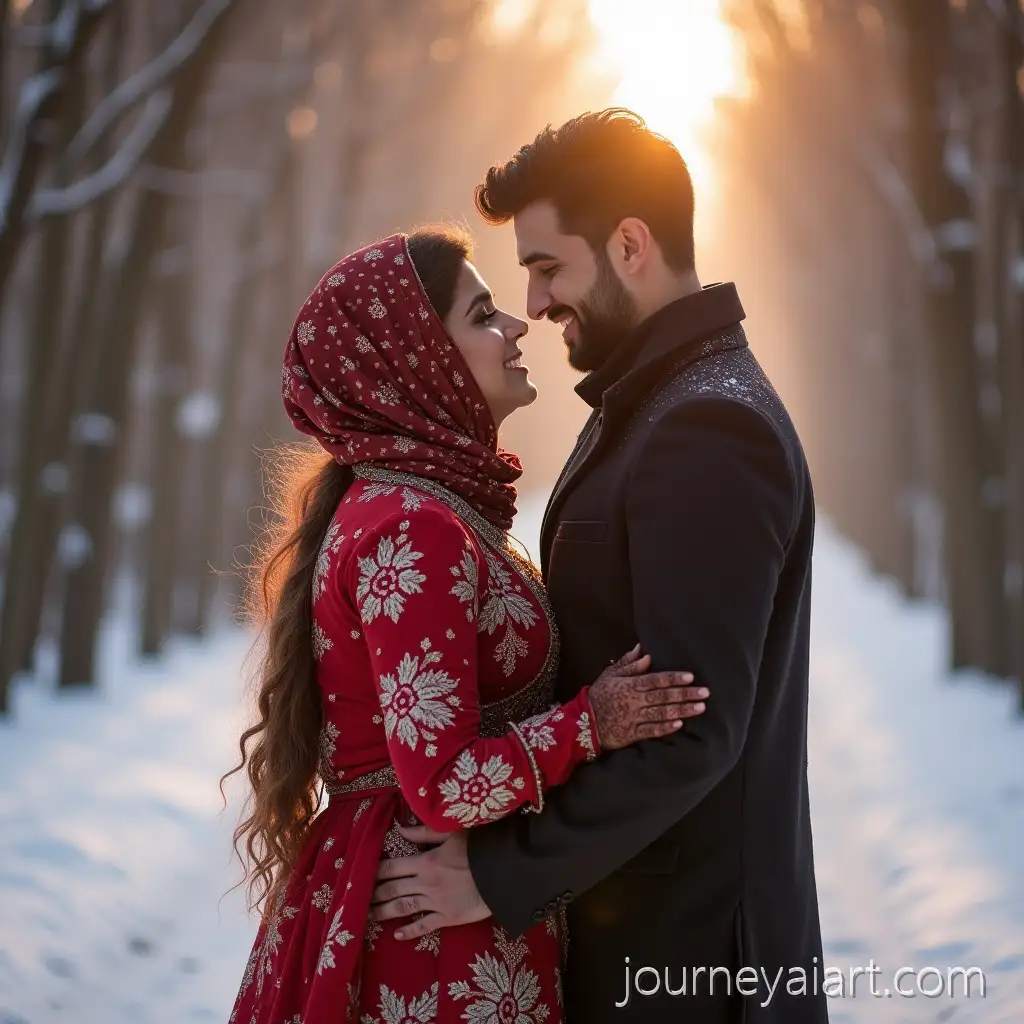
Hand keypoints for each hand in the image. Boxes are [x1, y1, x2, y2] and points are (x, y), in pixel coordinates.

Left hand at [370, 826, 490, 938]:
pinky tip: (397, 935)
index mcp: (424, 861)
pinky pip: (424, 926)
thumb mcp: (452, 832)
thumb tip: (400, 829)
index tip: (361, 875)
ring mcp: (435, 903)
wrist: (502, 873)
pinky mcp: (447, 918)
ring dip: (384, 912)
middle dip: (374, 894)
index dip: (375, 872)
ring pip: (403, 908)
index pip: (392, 867)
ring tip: (369, 916)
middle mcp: (425, 883)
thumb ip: (425, 832)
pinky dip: (409, 931)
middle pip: (392, 890)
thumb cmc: (479, 848)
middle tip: (358, 899)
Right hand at [589, 644, 707, 750]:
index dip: (673, 678)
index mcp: (630, 685)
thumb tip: (645, 651)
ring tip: (700, 707)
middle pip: (663, 696)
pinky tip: (679, 725)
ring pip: (661, 713)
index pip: (655, 680)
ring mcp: (634, 718)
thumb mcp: (610, 674)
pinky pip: (651, 731)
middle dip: (685, 694)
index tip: (690, 676)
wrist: (583, 722)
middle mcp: (634, 701)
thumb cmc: (600, 694)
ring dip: (682, 710)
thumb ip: (629, 664)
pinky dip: (665, 728)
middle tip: (705, 692)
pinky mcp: (633, 734)